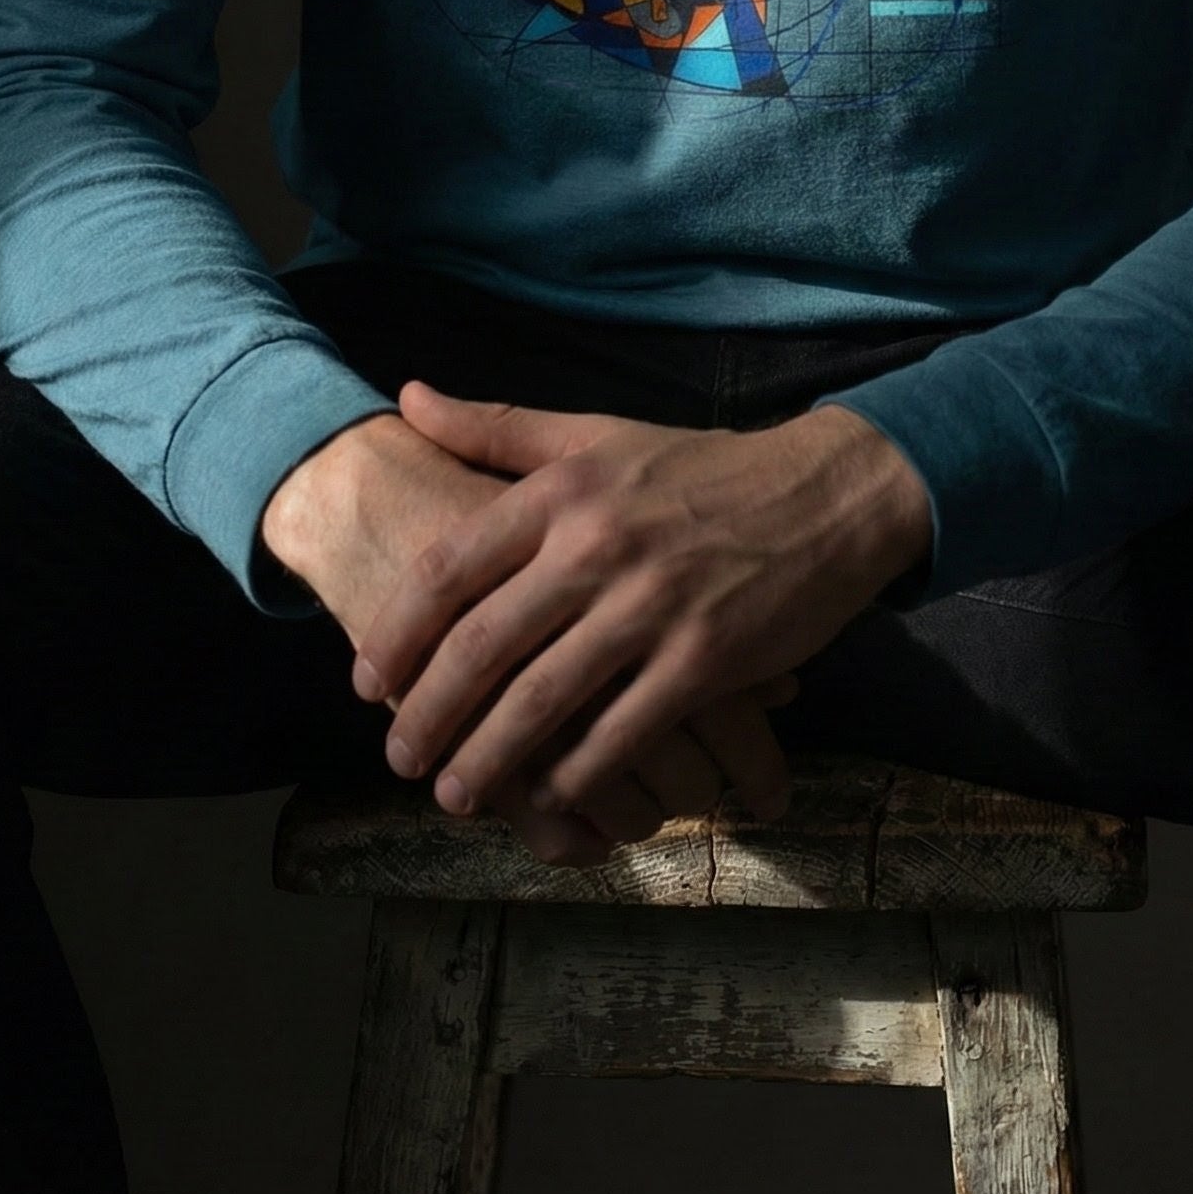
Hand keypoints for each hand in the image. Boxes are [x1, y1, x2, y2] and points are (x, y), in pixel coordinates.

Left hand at [350, 387, 930, 821]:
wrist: (826, 493)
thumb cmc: (700, 469)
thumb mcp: (597, 435)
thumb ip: (496, 426)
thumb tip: (405, 397)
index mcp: (563, 491)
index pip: (450, 568)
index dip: (397, 631)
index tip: (367, 681)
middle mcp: (599, 545)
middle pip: (482, 645)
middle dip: (429, 714)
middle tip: (399, 758)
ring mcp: (653, 606)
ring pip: (543, 700)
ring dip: (489, 759)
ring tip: (457, 794)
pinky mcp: (706, 660)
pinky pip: (622, 732)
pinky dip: (578, 773)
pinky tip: (551, 796)